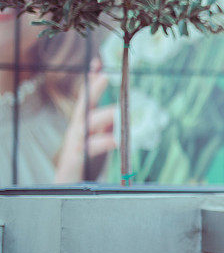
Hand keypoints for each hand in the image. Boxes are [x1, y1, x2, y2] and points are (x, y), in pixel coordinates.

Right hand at [53, 57, 116, 182]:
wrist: (68, 190)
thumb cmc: (87, 164)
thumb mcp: (101, 141)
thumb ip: (110, 128)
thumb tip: (125, 114)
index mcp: (83, 126)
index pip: (86, 99)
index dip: (91, 81)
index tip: (98, 63)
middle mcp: (76, 132)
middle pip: (83, 106)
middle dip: (92, 90)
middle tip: (104, 76)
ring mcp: (73, 145)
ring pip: (85, 125)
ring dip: (103, 116)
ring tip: (120, 112)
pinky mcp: (74, 161)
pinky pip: (88, 148)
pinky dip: (103, 142)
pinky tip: (117, 139)